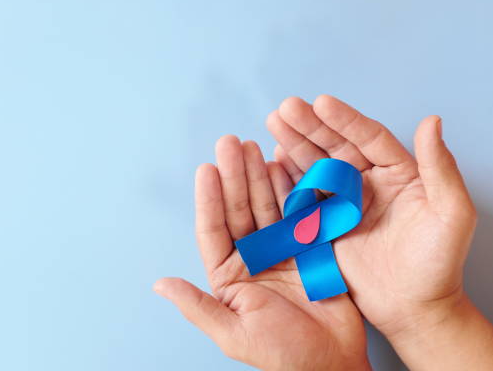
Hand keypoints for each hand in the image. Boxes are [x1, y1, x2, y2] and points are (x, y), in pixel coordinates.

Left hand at [154, 136, 369, 370]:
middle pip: (239, 209)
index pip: (213, 229)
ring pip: (266, 205)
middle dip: (234, 176)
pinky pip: (297, 212)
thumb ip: (197, 306)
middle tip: (230, 143)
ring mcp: (281, 249)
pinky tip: (282, 166)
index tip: (206, 169)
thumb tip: (159, 284)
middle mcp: (251, 257)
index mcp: (228, 276)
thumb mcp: (233, 332)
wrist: (332, 363)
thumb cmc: (281, 354)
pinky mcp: (308, 246)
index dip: (209, 198)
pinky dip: (291, 189)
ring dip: (258, 176)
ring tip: (252, 147)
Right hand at [267, 95, 492, 368]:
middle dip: (310, 126)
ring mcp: (343, 202)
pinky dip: (288, 177)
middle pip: (335, 146)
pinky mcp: (325, 223)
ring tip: (274, 124)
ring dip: (294, 144)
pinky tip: (274, 159)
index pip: (368, 137)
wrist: (412, 308)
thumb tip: (432, 121)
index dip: (344, 119)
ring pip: (316, 165)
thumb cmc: (438, 264)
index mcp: (398, 173)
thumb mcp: (451, 215)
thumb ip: (440, 168)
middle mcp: (368, 182)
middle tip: (286, 108)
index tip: (321, 102)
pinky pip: (304, 195)